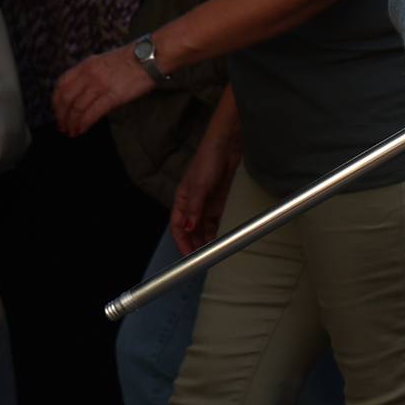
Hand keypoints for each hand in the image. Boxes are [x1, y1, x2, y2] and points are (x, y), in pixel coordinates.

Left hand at [53, 44, 155, 137]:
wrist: (150, 57)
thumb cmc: (132, 59)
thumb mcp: (104, 61)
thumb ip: (91, 74)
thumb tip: (84, 91)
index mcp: (86, 65)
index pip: (61, 84)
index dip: (56, 101)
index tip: (57, 111)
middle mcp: (89, 74)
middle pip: (66, 98)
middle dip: (61, 115)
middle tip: (62, 126)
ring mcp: (100, 85)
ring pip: (77, 108)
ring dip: (71, 123)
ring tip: (71, 132)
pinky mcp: (112, 96)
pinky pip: (92, 113)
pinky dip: (84, 124)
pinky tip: (82, 130)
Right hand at [172, 122, 240, 252]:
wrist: (227, 145)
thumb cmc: (208, 159)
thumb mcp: (200, 186)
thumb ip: (195, 208)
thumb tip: (189, 227)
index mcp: (182, 199)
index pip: (177, 226)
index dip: (181, 241)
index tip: (187, 255)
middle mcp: (192, 203)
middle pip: (189, 229)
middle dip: (192, 244)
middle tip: (199, 259)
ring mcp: (205, 203)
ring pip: (201, 227)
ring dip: (203, 240)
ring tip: (209, 253)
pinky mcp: (218, 201)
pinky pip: (213, 221)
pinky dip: (213, 231)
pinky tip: (217, 239)